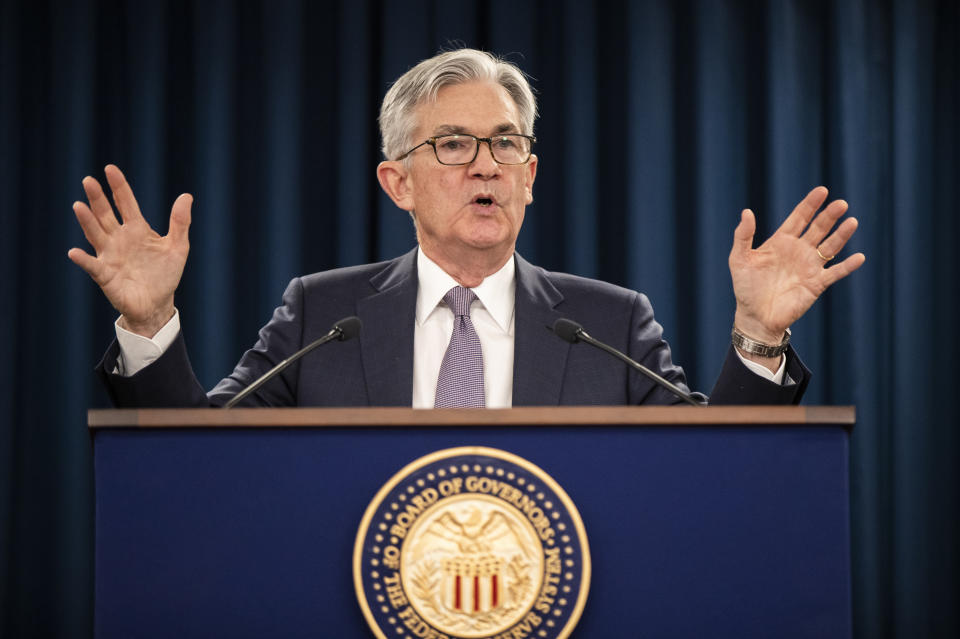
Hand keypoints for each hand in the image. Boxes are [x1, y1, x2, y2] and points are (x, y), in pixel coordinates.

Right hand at [67, 165, 192, 336]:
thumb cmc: (165, 275)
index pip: (125, 203)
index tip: (110, 169)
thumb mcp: (178, 247)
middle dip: (98, 198)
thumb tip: (187, 196)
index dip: (118, 187)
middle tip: (89, 181)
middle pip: (105, 214)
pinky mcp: (105, 275)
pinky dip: (83, 260)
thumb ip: (180, 222)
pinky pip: (92, 266)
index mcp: (137, 229)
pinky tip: (75, 253)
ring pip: (95, 234)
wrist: (158, 304)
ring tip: (79, 206)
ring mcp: (109, 255)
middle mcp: (119, 238)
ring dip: (87, 221)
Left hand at [729, 186, 865, 346]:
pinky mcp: (817, 284)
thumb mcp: (739, 259)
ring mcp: (810, 266)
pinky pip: (835, 273)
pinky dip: (847, 266)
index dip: (810, 204)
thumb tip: (747, 212)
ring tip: (852, 222)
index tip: (822, 191)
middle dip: (829, 216)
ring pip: (830, 247)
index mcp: (781, 241)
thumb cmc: (745, 288)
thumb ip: (743, 236)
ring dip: (841, 235)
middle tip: (841, 204)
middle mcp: (799, 250)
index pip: (799, 218)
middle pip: (818, 228)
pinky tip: (859, 257)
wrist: (755, 317)